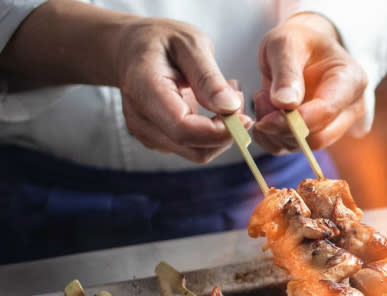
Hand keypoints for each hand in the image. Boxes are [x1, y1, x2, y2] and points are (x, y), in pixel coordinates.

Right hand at [114, 18, 251, 162]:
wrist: (133, 49)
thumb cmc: (162, 42)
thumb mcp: (190, 44)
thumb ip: (208, 77)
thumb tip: (230, 107)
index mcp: (144, 89)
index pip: (183, 128)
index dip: (219, 131)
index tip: (244, 116)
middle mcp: (140, 118)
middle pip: (193, 148)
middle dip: (226, 132)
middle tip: (238, 97)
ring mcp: (146, 133)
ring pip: (197, 153)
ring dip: (221, 133)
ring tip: (225, 96)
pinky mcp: (158, 140)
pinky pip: (194, 148)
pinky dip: (212, 133)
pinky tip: (212, 104)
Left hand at [253, 13, 367, 153]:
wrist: (301, 50)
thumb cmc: (297, 41)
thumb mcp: (286, 43)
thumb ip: (286, 72)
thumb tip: (285, 105)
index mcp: (351, 80)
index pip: (328, 110)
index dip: (296, 119)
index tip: (266, 118)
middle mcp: (349, 108)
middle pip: (319, 136)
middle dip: (282, 127)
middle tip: (259, 101)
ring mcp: (335, 125)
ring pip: (304, 146)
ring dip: (274, 131)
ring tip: (261, 99)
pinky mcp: (316, 135)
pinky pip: (291, 148)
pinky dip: (270, 138)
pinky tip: (263, 114)